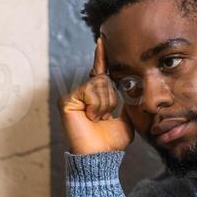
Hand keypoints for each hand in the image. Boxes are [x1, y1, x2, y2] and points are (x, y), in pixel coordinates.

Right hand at [58, 37, 132, 154]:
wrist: (101, 156)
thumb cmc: (111, 142)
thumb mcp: (126, 118)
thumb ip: (127, 101)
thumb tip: (130, 85)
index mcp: (96, 96)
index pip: (100, 71)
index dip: (101, 55)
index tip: (102, 39)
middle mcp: (83, 93)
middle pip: (104, 78)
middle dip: (111, 98)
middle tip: (104, 117)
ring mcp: (73, 96)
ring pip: (99, 84)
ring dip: (105, 104)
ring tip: (97, 119)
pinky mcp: (67, 100)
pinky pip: (90, 90)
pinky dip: (96, 105)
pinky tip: (90, 117)